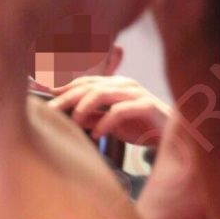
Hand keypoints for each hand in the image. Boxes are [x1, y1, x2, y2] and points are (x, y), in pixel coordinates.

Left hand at [47, 75, 170, 143]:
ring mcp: (136, 93)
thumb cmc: (141, 127)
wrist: (174, 137)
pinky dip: (104, 123)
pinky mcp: (146, 106)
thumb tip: (66, 116)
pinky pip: (119, 110)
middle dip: (67, 97)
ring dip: (83, 108)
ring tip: (74, 123)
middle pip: (88, 85)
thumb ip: (91, 117)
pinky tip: (96, 135)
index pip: (84, 82)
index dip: (63, 87)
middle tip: (52, 111)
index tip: (45, 95)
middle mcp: (124, 84)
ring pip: (101, 93)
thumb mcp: (110, 122)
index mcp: (115, 84)